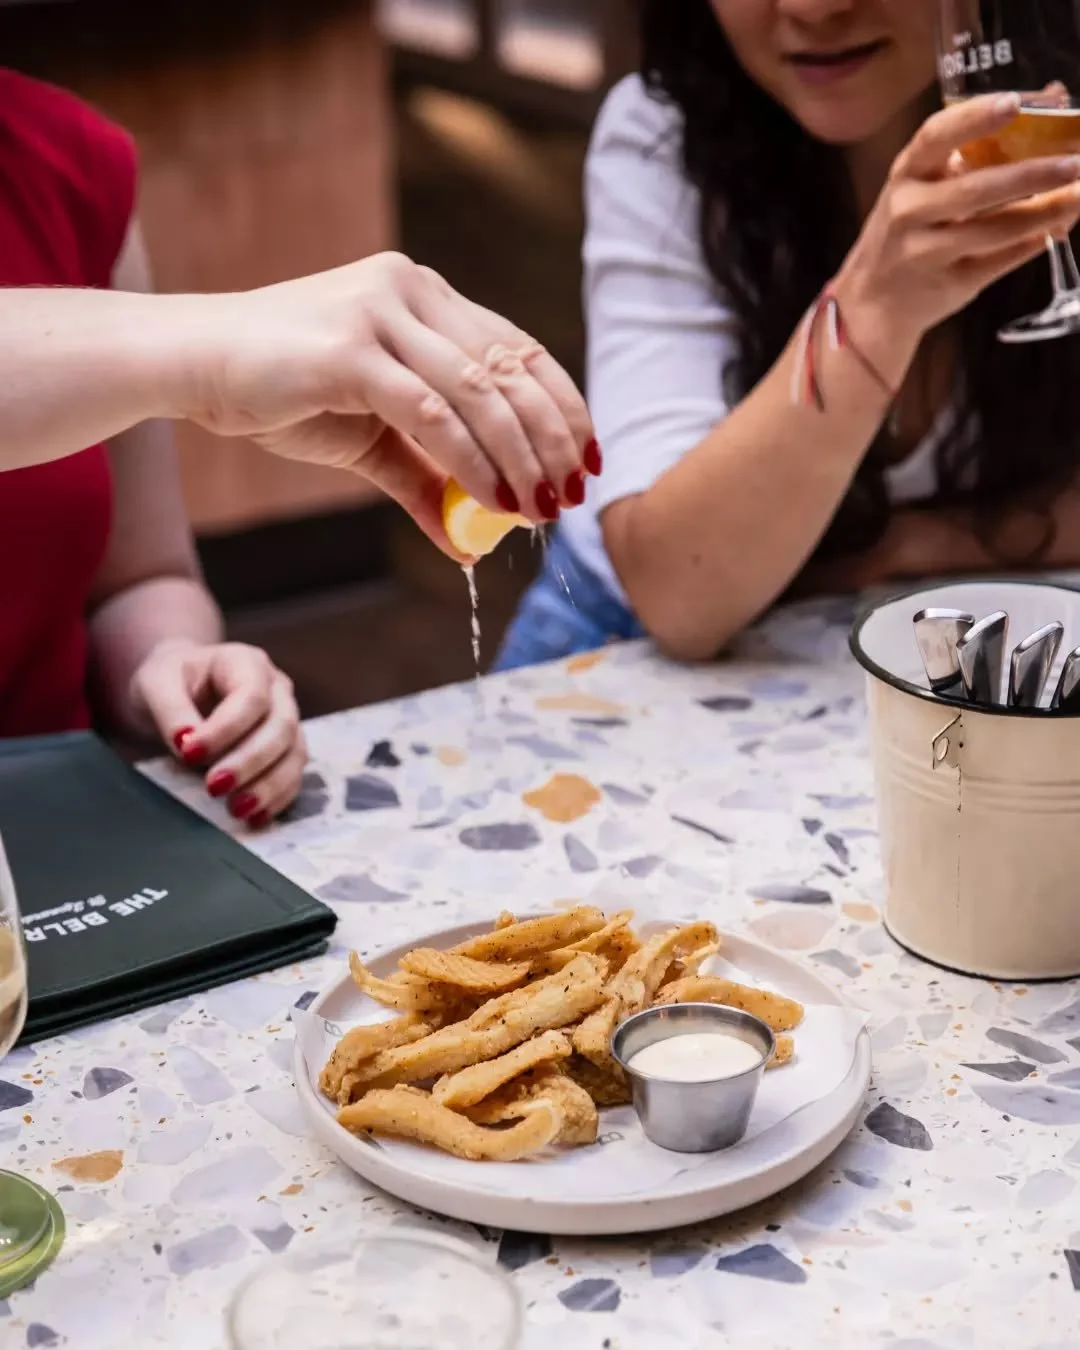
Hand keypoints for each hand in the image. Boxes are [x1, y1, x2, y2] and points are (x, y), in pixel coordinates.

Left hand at [130, 640, 306, 826]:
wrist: (180, 689)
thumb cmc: (170, 681)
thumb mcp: (155, 683)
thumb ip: (169, 709)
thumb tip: (186, 743)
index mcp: (247, 663)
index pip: (251, 696)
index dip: (226, 729)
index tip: (189, 753)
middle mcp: (277, 689)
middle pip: (280, 726)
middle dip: (249, 761)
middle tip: (214, 787)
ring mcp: (287, 719)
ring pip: (294, 753)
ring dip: (269, 785)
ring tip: (236, 809)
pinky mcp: (286, 749)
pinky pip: (294, 775)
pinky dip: (278, 798)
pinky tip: (255, 817)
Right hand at [185, 254, 596, 551]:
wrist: (195, 364)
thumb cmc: (280, 390)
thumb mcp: (370, 440)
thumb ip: (426, 478)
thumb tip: (470, 545)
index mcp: (424, 294)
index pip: (517, 348)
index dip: (562, 404)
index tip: (586, 458)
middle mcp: (411, 289)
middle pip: (512, 370)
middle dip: (552, 440)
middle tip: (572, 496)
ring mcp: (381, 312)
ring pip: (481, 393)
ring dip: (521, 460)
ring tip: (541, 510)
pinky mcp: (351, 349)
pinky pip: (433, 413)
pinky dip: (472, 463)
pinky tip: (494, 503)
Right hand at [835, 94, 1079, 382]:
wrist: (871, 303)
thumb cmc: (906, 231)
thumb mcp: (923, 187)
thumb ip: (979, 150)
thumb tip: (1053, 96)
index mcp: (905, 176)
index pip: (935, 137)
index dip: (974, 117)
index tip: (1016, 102)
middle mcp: (910, 212)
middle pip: (975, 190)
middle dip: (1029, 175)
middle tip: (1075, 162)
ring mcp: (927, 253)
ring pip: (995, 231)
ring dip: (1045, 213)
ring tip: (1079, 197)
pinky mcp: (949, 284)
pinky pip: (1000, 262)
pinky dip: (1033, 243)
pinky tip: (1056, 229)